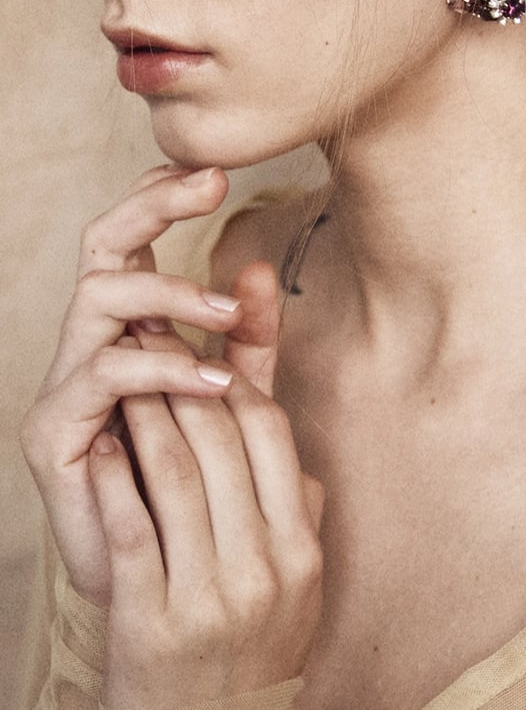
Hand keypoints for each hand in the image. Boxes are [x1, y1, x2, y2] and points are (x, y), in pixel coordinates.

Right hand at [21, 165, 244, 604]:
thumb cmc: (191, 473)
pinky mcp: (52, 427)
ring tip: (227, 313)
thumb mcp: (230, 392)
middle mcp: (90, 339)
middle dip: (154, 204)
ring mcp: (66, 379)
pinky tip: (214, 381)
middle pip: (103, 244)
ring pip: (101, 298)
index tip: (213, 170)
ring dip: (170, 292)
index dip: (160, 194)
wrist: (160, 568)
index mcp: (127, 323)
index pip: (132, 237)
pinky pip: (105, 374)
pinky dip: (164, 368)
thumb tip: (259, 268)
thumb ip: (244, 337)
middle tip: (210, 182)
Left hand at [90, 266, 323, 707]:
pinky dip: (113, 478)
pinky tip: (100, 445)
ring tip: (123, 380)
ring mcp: (209, 596)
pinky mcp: (153, 621)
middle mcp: (264, 568)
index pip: (270, 434)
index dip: (232, 380)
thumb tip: (294, 450)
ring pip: (175, 473)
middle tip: (150, 340)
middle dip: (180, 380)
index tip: (200, 350)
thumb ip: (300, 510)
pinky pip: (131, 529)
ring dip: (144, 415)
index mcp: (301, 548)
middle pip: (220, 441)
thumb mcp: (296, 583)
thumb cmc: (254, 651)